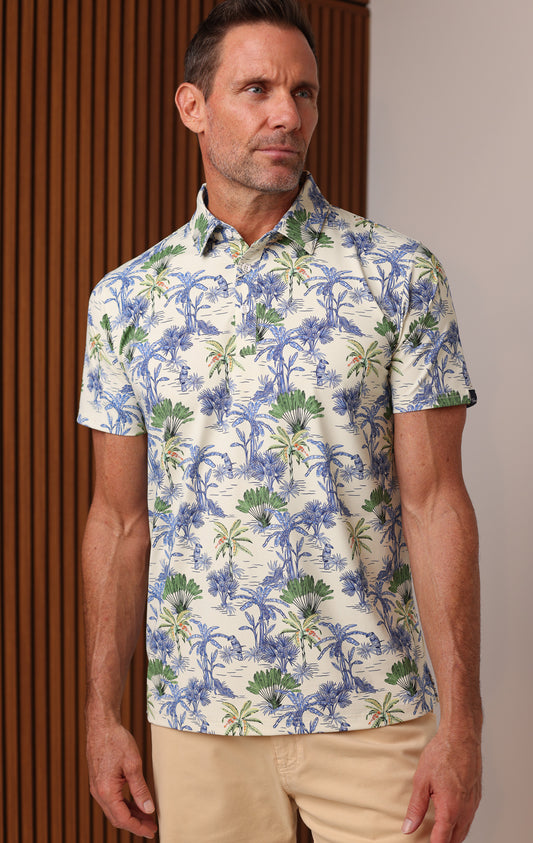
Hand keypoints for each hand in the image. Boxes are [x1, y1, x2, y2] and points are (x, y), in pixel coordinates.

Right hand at [87, 719, 156, 838]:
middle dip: (135, 824)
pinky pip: (111, 800)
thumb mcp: (133, 764)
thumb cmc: (116, 740)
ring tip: (147, 815)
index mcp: (106, 791)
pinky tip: (135, 803)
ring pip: (114, 810)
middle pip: (117, 818)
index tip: (152, 831)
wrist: (101, 725)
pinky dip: (124, 805)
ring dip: (130, 815)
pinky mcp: (98, 781)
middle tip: (152, 826)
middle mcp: (98, 793)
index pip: (123, 819)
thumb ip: (140, 789)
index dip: (138, 827)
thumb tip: (148, 809)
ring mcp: (97, 787)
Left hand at [402, 728, 481, 842]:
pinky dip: (459, 824)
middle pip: (455, 840)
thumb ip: (415, 808)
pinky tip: (450, 818)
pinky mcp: (476, 797)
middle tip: (428, 838)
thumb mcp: (421, 781)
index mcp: (450, 809)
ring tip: (438, 833)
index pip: (442, 841)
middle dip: (443, 842)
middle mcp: (465, 810)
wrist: (462, 737)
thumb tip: (408, 828)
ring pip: (464, 830)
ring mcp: (473, 804)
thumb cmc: (442, 754)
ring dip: (452, 836)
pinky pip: (469, 818)